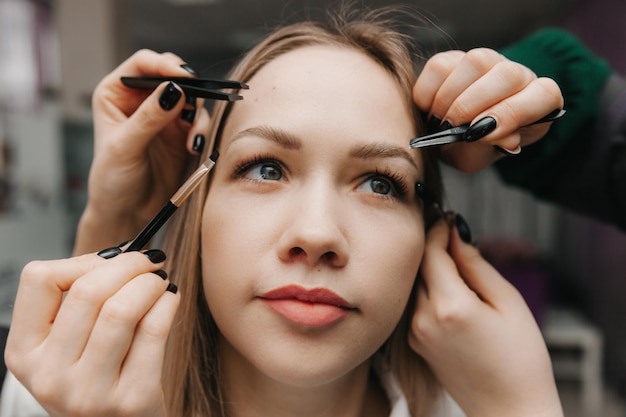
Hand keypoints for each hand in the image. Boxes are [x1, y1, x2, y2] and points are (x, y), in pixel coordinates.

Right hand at [4, 250, 179, 416]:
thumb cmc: (97, 378)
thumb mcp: (68, 346)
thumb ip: (81, 301)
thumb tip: (122, 253)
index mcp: (24, 353)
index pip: (39, 279)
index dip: (83, 260)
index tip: (110, 259)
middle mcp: (49, 376)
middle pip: (88, 291)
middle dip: (128, 264)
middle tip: (149, 261)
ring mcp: (89, 392)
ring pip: (121, 309)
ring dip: (150, 283)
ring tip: (159, 281)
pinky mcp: (131, 399)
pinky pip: (155, 331)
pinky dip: (168, 304)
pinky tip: (170, 300)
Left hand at [75, 49, 210, 254]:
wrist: (129, 213)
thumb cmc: (113, 182)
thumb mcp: (125, 147)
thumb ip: (149, 118)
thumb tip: (173, 90)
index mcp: (116, 94)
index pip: (143, 65)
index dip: (164, 65)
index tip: (183, 77)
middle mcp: (142, 100)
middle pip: (172, 75)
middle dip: (188, 87)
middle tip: (195, 102)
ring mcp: (165, 116)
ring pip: (191, 98)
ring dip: (196, 114)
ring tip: (192, 139)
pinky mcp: (182, 134)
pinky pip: (200, 122)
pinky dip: (201, 131)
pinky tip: (193, 147)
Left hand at [409, 217, 562, 416]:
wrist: (508, 409)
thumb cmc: (519, 359)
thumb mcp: (508, 303)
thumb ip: (477, 265)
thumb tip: (455, 236)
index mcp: (450, 306)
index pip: (431, 252)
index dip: (438, 230)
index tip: (447, 218)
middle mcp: (424, 318)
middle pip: (419, 266)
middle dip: (434, 248)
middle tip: (453, 237)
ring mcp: (415, 332)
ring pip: (416, 284)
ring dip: (431, 270)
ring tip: (458, 271)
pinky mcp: (414, 342)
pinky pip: (416, 304)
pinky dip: (430, 291)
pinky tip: (452, 296)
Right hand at [413, 48, 563, 171]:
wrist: (453, 136)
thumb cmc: (475, 147)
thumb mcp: (482, 157)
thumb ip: (488, 147)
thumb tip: (491, 133)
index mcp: (538, 101)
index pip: (543, 94)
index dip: (514, 113)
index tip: (485, 133)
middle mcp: (517, 75)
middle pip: (507, 75)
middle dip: (473, 103)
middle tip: (451, 127)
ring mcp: (487, 62)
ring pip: (475, 62)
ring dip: (449, 97)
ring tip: (440, 121)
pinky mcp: (454, 58)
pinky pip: (441, 66)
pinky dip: (428, 92)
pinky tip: (429, 109)